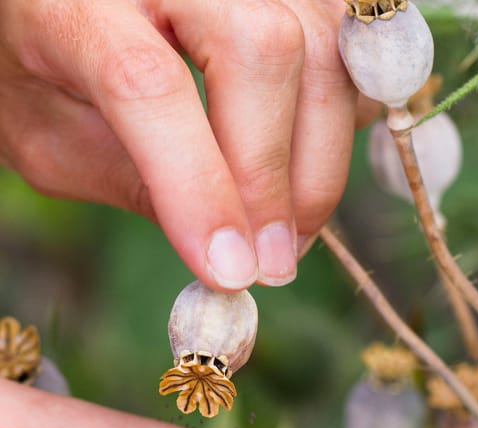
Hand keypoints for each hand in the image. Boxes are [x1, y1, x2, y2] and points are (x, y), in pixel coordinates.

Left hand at [0, 0, 378, 290]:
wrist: (68, 8)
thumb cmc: (49, 72)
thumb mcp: (54, 139)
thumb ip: (132, 183)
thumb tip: (230, 244)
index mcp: (81, 4)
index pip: (148, 83)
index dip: (198, 184)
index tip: (231, 271)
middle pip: (262, 51)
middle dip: (275, 175)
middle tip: (269, 262)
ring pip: (322, 52)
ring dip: (318, 162)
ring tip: (287, 231)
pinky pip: (347, 55)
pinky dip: (340, 121)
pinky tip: (304, 165)